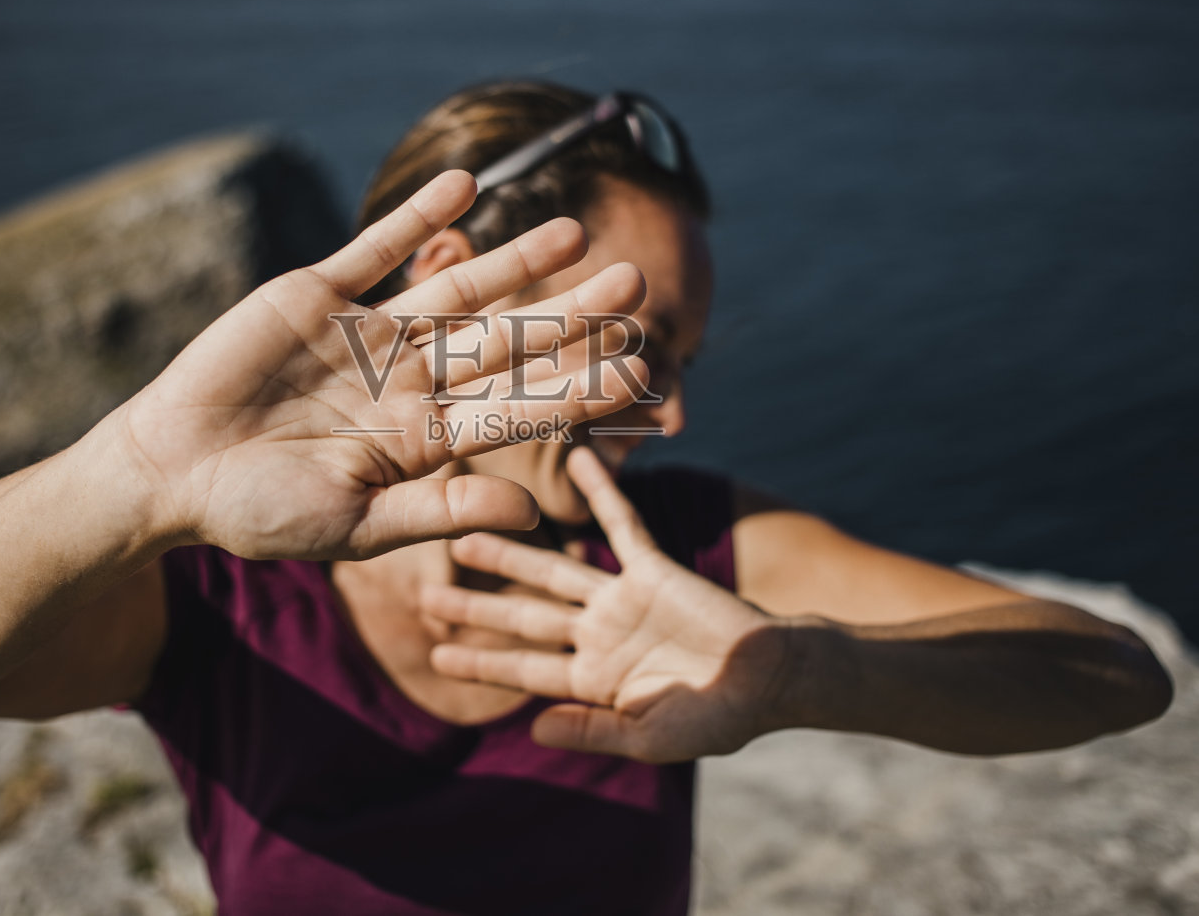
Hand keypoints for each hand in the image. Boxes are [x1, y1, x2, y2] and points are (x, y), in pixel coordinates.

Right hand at [119, 171, 649, 560]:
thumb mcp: (352, 523)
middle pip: (505, 343)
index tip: (642, 372)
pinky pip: (376, 246)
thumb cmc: (257, 512)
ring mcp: (367, 334)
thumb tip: (532, 512)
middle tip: (636, 288)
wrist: (170, 470)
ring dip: (512, 259)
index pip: (517, 410)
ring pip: (456, 289)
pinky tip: (466, 185)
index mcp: (423, 441)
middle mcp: (409, 382)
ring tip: (573, 230)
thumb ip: (440, 511)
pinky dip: (419, 217)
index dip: (578, 390)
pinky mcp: (318, 293)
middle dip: (567, 318)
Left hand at [422, 446, 794, 762]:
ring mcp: (622, 599)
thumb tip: (532, 730)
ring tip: (464, 535)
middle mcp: (597, 634)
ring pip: (554, 570)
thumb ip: (592, 729)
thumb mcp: (650, 735)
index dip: (480, 663)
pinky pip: (622, 524)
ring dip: (511, 552)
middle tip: (424, 594)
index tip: (434, 654)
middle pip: (523, 616)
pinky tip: (574, 463)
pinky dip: (599, 492)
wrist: (773, 679)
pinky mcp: (654, 569)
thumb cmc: (718, 718)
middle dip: (475, 607)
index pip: (523, 669)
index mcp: (593, 679)